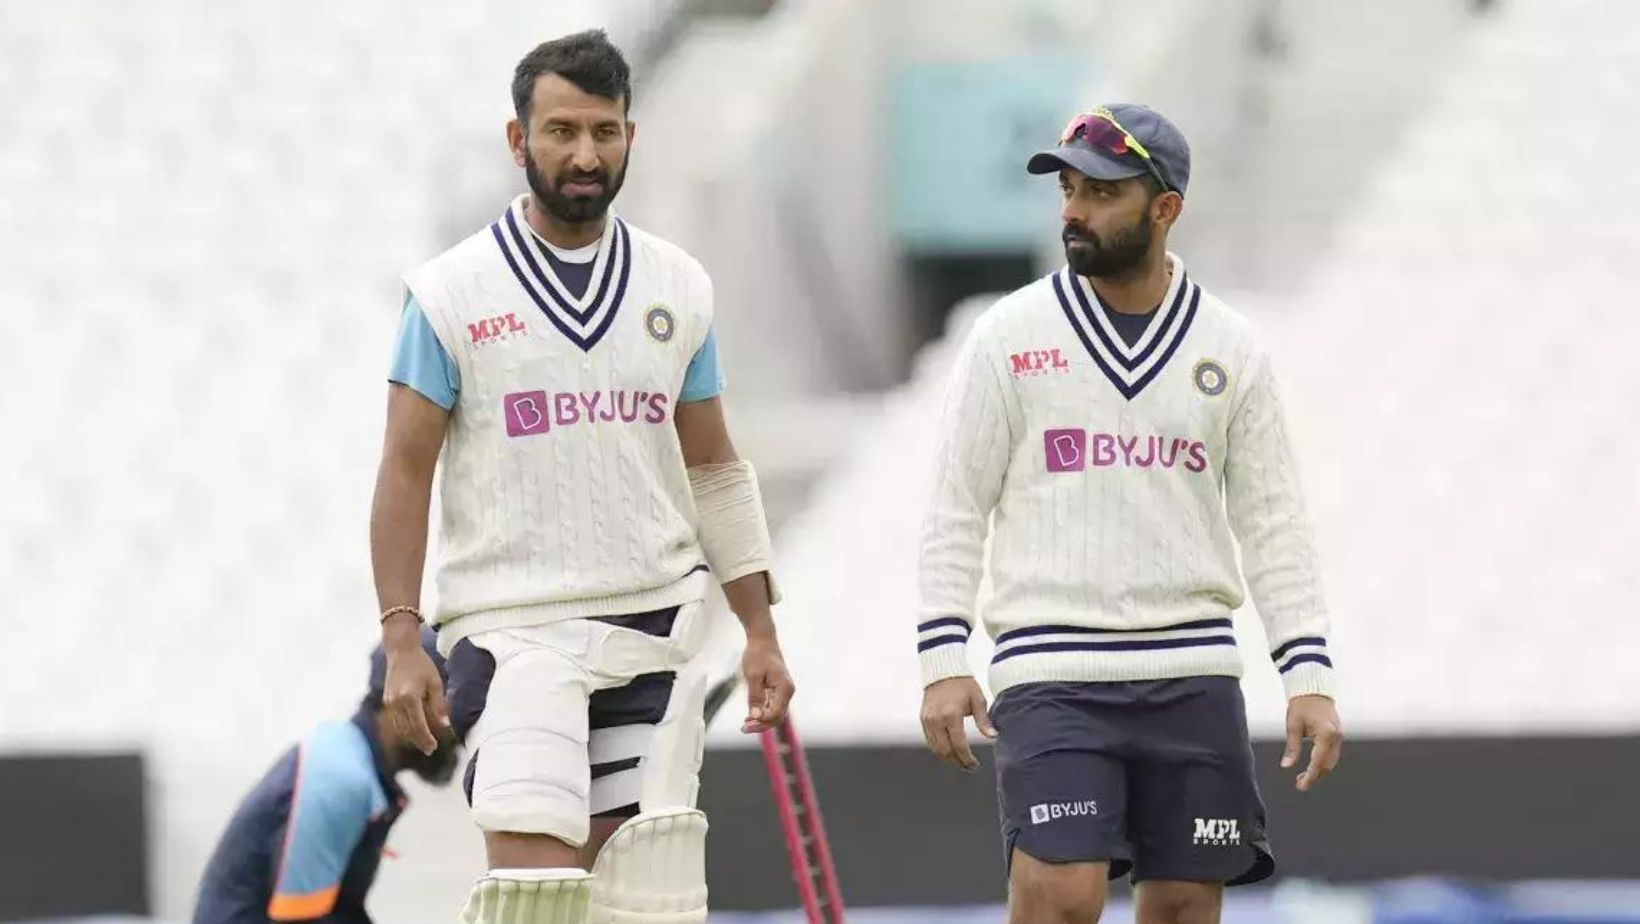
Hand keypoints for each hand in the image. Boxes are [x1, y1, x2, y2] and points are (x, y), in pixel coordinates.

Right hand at [381, 626, 448, 755]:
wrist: (401, 651)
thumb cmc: (421, 665)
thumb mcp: (435, 683)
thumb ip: (438, 706)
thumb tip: (445, 726)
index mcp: (409, 697)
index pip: (418, 725)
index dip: (426, 738)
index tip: (434, 747)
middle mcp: (396, 702)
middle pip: (407, 730)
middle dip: (419, 741)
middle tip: (430, 749)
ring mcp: (388, 702)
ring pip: (399, 728)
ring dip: (410, 738)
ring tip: (423, 743)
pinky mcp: (386, 701)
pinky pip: (394, 721)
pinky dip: (403, 729)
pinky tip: (413, 732)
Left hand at [740, 634, 794, 733]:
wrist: (762, 639)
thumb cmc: (758, 655)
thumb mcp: (753, 676)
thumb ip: (755, 697)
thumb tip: (755, 716)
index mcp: (785, 688)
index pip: (776, 713)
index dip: (762, 722)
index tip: (746, 723)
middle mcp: (787, 691)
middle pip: (777, 716)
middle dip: (762, 725)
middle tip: (744, 729)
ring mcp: (783, 691)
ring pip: (775, 713)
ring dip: (761, 720)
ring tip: (745, 725)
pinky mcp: (777, 689)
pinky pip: (772, 706)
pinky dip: (762, 712)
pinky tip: (750, 716)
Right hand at [919, 676, 995, 771]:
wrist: (943, 671)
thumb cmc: (963, 684)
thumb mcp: (978, 700)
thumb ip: (984, 720)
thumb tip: (993, 736)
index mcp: (951, 714)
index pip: (958, 745)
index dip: (966, 758)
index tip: (974, 765)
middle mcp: (937, 719)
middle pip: (945, 751)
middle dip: (957, 762)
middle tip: (969, 767)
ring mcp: (928, 720)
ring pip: (935, 748)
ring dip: (948, 758)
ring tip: (960, 761)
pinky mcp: (923, 719)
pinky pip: (930, 740)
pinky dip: (939, 749)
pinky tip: (950, 750)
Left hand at [1282, 694, 1343, 791]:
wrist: (1313, 690)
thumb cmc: (1302, 704)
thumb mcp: (1293, 726)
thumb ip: (1292, 748)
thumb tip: (1286, 765)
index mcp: (1326, 733)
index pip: (1318, 761)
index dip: (1310, 776)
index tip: (1301, 785)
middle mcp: (1336, 736)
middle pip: (1327, 764)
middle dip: (1314, 776)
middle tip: (1300, 783)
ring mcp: (1339, 736)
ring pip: (1331, 760)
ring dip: (1319, 770)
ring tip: (1303, 776)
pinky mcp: (1337, 735)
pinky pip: (1332, 753)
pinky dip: (1323, 762)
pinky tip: (1312, 766)